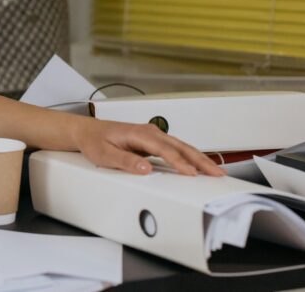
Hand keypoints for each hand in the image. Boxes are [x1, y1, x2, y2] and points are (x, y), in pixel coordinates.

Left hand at [72, 118, 225, 176]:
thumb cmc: (94, 141)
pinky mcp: (153, 141)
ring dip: (198, 158)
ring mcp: (152, 135)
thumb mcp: (104, 154)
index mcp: (138, 133)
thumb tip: (145, 168)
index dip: (179, 162)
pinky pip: (175, 149)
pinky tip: (199, 165)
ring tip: (215, 171)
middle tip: (217, 173)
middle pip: (179, 146)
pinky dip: (189, 157)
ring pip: (181, 146)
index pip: (164, 149)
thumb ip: (125, 161)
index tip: (191, 173)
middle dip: (200, 160)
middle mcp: (149, 131)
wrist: (87, 131)